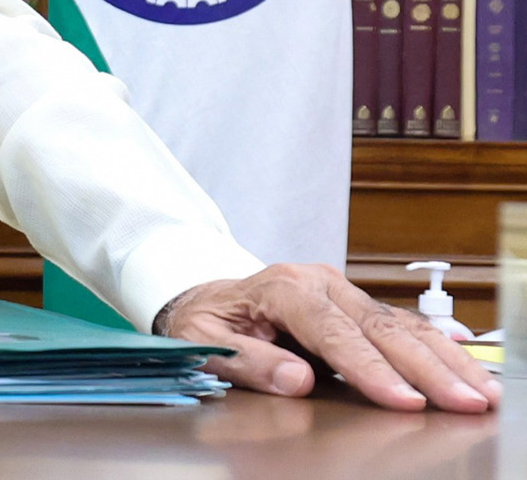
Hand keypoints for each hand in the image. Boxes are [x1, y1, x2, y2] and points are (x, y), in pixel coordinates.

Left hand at [155, 264, 499, 412]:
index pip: (333, 333)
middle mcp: (319, 282)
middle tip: (463, 401)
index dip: (370, 369)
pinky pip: (402, 324)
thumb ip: (246, 361)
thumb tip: (294, 380)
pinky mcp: (357, 306)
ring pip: (400, 324)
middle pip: (379, 327)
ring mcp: (342, 291)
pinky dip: (438, 345)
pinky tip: (466, 359)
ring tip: (480, 390)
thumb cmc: (205, 321)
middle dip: (426, 368)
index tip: (404, 401)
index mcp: (282, 287)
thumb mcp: (202, 341)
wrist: (204, 296)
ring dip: (444, 359)